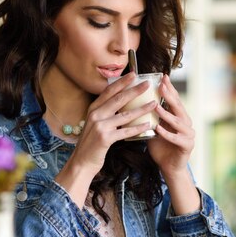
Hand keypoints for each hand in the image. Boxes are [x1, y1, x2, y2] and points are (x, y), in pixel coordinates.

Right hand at [55, 72, 155, 203]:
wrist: (81, 162)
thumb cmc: (92, 143)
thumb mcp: (95, 123)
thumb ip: (105, 112)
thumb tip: (120, 102)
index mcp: (93, 109)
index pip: (109, 91)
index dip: (122, 82)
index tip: (133, 74)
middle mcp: (96, 115)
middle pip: (118, 99)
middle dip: (134, 90)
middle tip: (147, 84)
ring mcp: (99, 126)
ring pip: (125, 115)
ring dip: (142, 109)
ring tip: (154, 104)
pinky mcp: (105, 138)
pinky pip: (126, 131)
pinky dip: (138, 128)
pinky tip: (148, 125)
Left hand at [147, 75, 194, 181]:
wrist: (169, 167)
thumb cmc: (161, 146)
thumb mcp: (155, 127)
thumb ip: (150, 115)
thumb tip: (135, 100)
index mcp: (179, 117)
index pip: (174, 100)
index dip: (169, 88)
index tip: (162, 77)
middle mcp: (186, 123)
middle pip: (178, 107)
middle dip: (170, 96)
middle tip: (161, 86)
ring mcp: (189, 134)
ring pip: (178, 122)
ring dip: (166, 114)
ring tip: (156, 106)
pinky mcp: (187, 146)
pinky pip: (176, 138)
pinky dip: (166, 133)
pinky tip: (158, 128)